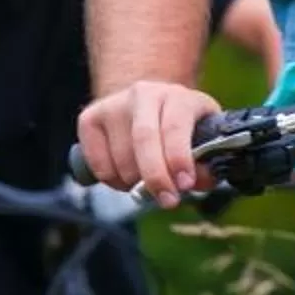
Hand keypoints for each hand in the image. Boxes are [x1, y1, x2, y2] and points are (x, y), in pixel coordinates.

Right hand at [76, 80, 222, 207]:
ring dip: (135, 183)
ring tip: (146, 180)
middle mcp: (144, 93)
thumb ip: (205, 164)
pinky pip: (99, 165)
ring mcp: (113, 104)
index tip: (185, 185)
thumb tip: (193, 182)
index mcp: (177, 96)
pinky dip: (113, 181)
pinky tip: (125, 173)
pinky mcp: (89, 118)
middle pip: (143, 139)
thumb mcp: (202, 140)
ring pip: (121, 160)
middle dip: (156, 177)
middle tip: (167, 201)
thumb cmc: (180, 132)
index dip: (179, 159)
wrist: (146, 108)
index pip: (174, 127)